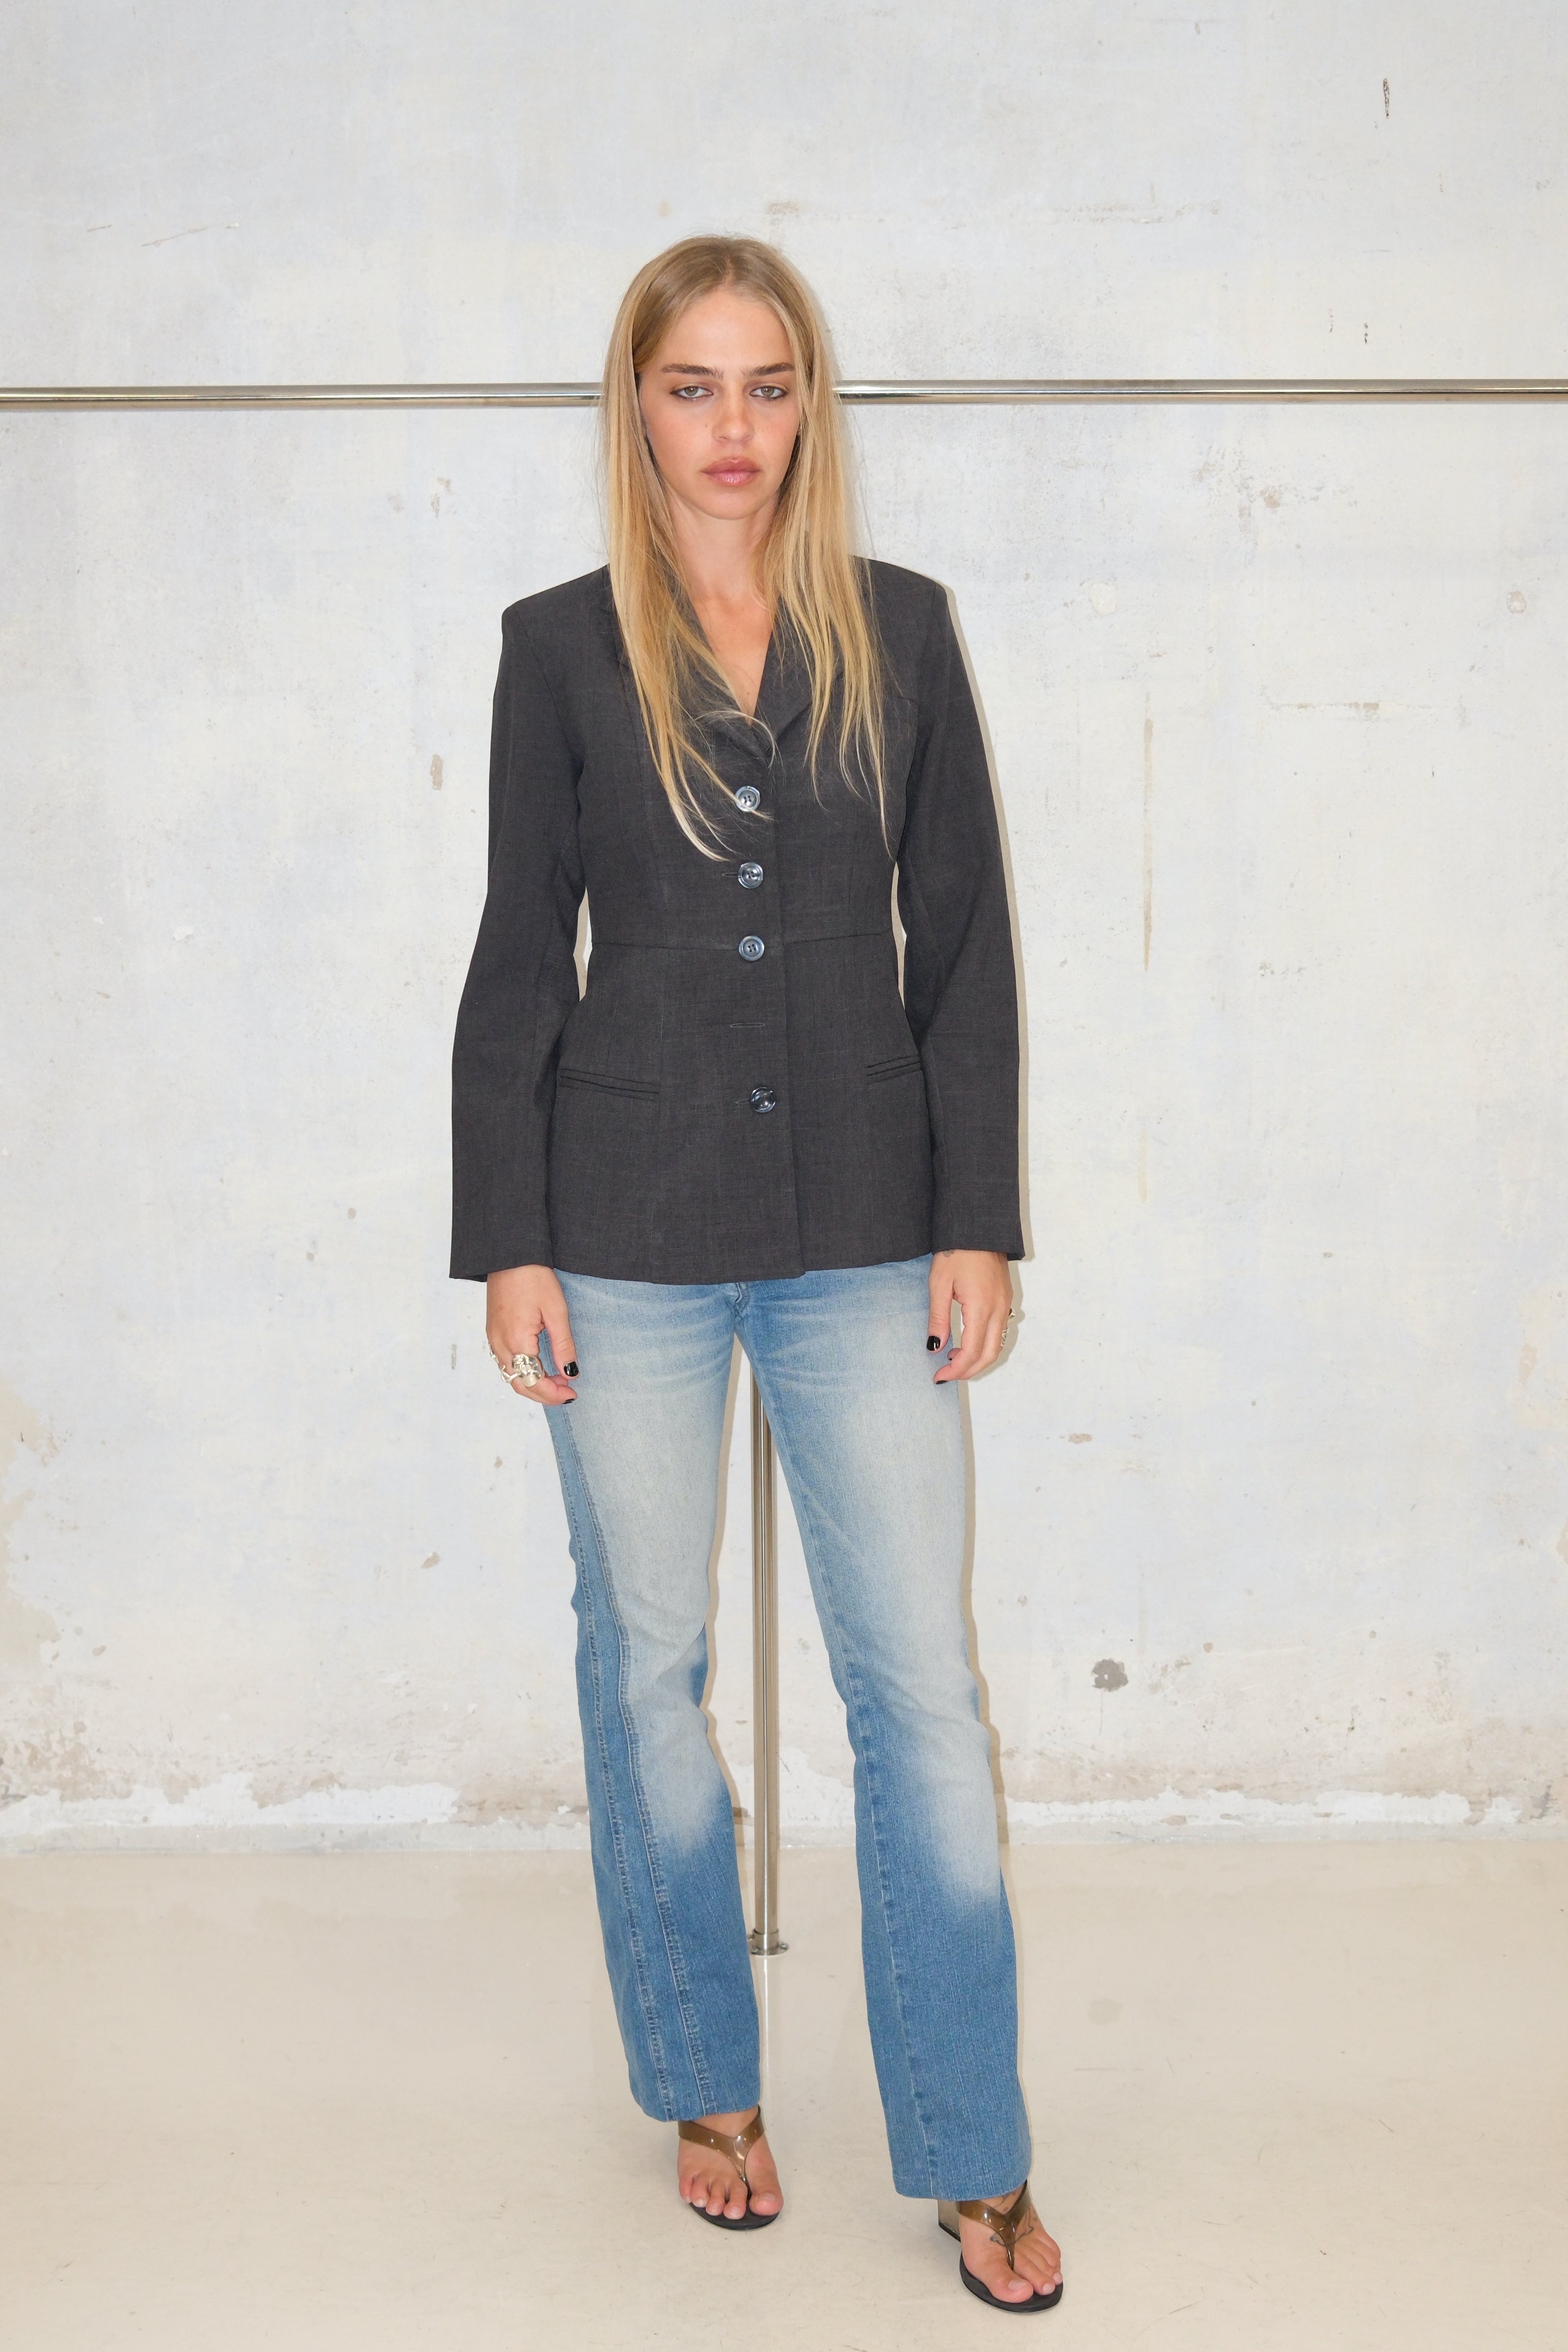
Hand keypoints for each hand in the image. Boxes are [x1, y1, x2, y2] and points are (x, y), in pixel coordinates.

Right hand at [485, 1265, 578, 1405]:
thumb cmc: (534, 1278)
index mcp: (516, 1340)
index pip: (533, 1381)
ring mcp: (493, 1339)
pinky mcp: (493, 1332)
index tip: (572, 1393)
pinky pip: (506, 1363)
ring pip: (511, 1376)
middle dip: (544, 1394)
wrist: (510, 1255)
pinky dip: (523, 1372)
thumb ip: (563, 1346)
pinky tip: (540, 1366)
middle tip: (567, 1391)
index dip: (553, 1393)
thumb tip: (571, 1373)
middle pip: (519, 1384)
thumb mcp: (556, 1311)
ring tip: (557, 1380)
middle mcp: (500, 1344)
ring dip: (533, 1384)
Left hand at [928, 1250, 1012, 1381]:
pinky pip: (1000, 1331)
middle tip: (947, 1374)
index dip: (956, 1370)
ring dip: (978, 1358)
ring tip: (954, 1358)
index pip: (972, 1352)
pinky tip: (967, 1341)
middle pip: (990, 1354)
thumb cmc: (955, 1252)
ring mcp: (1006, 1304)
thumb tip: (935, 1347)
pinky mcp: (1006, 1298)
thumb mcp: (939, 1285)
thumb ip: (938, 1319)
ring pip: (997, 1344)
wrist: (977, 1227)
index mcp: (982, 1307)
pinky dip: (985, 1344)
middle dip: (969, 1370)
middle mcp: (999, 1309)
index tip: (939, 1377)